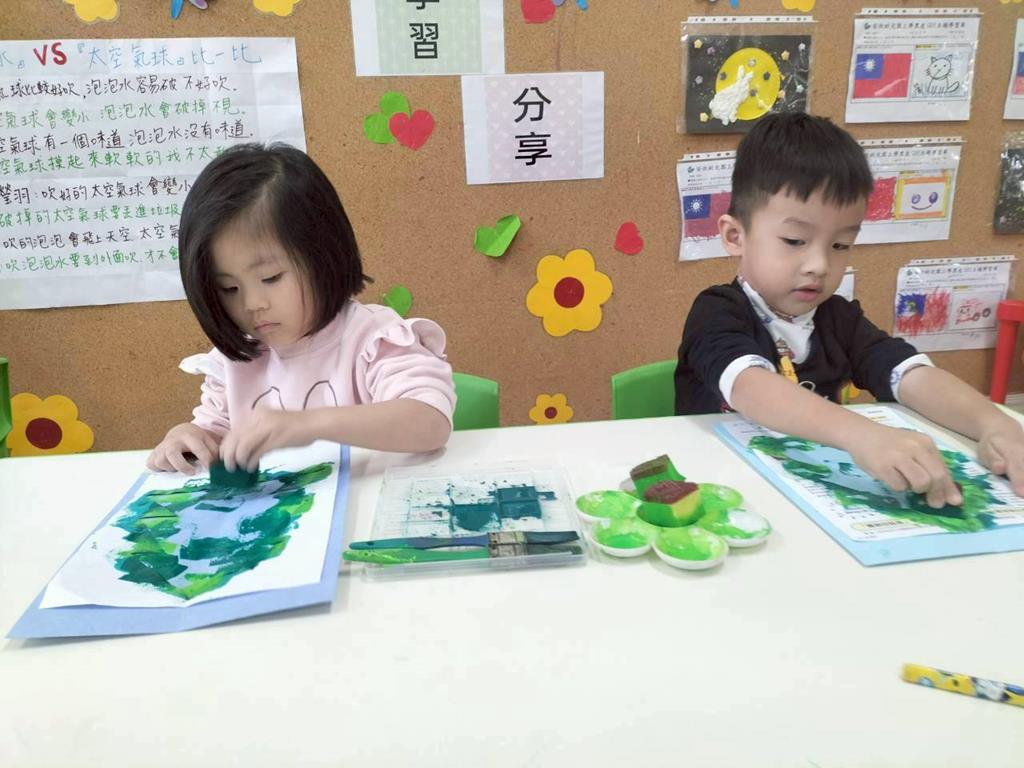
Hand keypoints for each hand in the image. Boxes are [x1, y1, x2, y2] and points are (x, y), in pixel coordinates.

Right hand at [147, 423, 220, 474]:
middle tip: (192, 473)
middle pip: (172, 454)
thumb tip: (221, 464)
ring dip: (172, 468)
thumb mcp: (207, 441)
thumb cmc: (196, 440)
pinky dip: (161, 470)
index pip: (197, 448)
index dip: (205, 459)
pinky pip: (153, 466)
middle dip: (182, 466)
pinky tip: (169, 468)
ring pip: (161, 462)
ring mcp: (160, 448)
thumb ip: (215, 451)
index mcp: (188, 436)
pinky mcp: (152, 456)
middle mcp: (172, 441)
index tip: (211, 468)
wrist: (179, 433)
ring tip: (180, 468)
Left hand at [219, 409, 312, 471]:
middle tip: (229, 468)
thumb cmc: (294, 426)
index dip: (226, 447)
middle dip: (228, 456)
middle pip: (234, 439)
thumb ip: (255, 433)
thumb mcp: (270, 424)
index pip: (233, 432)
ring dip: (237, 461)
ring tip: (240, 469)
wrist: (314, 423)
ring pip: (241, 447)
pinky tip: (251, 468)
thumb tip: (239, 450)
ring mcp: (267, 428)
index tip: (226, 459)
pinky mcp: (275, 439)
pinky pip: (255, 453)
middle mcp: (258, 418)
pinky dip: (250, 463)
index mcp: (256, 414)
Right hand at [844, 423, 961, 508]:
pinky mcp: (882, 466)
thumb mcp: (913, 449)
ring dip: (916, 489)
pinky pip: (899, 486)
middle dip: (936, 493)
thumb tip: (951, 497)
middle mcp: (914, 447)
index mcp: (925, 442)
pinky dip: (897, 487)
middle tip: (933, 503)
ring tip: (907, 483)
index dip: (949, 488)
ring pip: (921, 483)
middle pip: (936, 477)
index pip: (944, 469)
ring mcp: (898, 456)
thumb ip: (931, 467)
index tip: (953, 502)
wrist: (860, 434)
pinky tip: (891, 477)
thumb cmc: (889, 444)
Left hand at [977, 419, 1023, 495]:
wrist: (1005, 430)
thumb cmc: (993, 444)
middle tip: (1022, 497)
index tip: (1021, 494)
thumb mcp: (986, 450)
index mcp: (1013, 451)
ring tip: (1021, 496)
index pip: (1017, 468)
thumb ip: (993, 460)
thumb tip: (1000, 469)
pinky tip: (1022, 488)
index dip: (1020, 481)